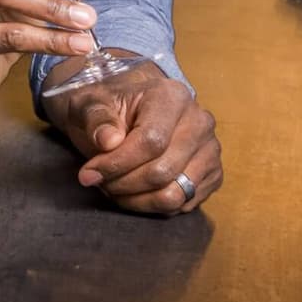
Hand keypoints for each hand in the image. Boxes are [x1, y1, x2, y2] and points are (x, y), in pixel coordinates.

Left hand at [47, 57, 221, 215]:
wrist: (123, 114)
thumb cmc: (105, 110)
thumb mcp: (89, 105)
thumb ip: (96, 119)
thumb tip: (109, 141)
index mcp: (171, 96)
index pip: (151, 141)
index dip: (117, 163)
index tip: (89, 173)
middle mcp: (199, 121)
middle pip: (163, 170)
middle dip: (123, 184)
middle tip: (98, 181)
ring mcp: (210, 150)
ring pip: (175, 194)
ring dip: (136, 199)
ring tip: (113, 187)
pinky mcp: (212, 174)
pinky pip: (184, 204)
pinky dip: (152, 206)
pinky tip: (132, 191)